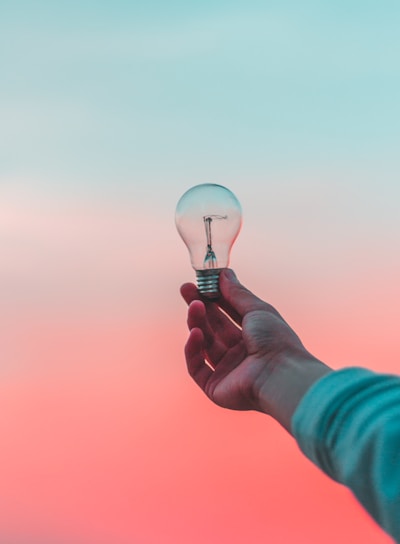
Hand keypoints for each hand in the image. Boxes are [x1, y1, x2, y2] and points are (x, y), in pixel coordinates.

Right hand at [181, 269, 330, 431]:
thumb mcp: (257, 309)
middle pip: (213, 327)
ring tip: (194, 306)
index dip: (213, 298)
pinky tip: (195, 333)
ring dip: (197, 323)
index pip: (228, 313)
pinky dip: (193, 350)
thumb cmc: (276, 340)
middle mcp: (240, 354)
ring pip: (204, 344)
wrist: (280, 375)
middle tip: (186, 289)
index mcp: (254, 336)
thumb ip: (237, 293)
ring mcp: (227, 371)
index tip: (200, 282)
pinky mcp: (215, 388)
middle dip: (199, 307)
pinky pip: (197, 367)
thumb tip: (224, 273)